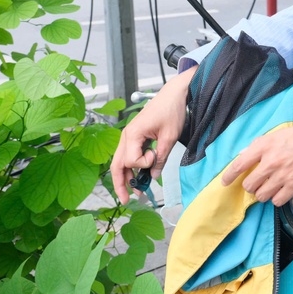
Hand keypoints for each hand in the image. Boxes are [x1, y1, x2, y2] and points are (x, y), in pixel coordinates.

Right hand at [110, 68, 195, 203]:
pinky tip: (139, 174)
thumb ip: (161, 158)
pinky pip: (129, 154)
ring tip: (135, 191)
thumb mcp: (169, 137)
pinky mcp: (136, 135)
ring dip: (127, 176)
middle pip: (117, 164)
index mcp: (133, 134)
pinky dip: (132, 166)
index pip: (130, 160)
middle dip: (120, 183)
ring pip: (121, 160)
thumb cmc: (172, 111)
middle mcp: (127, 135)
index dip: (143, 164)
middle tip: (126, 200)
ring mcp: (130, 135)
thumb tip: (153, 175)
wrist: (175, 93)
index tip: (155, 156)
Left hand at [221, 119, 292, 206]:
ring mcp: (283, 175)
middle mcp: (271, 161)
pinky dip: (277, 198)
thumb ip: (258, 146)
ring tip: (271, 186)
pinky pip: (276, 201)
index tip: (224, 182)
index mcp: (265, 146)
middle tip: (258, 181)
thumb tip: (242, 156)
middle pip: (249, 185)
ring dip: (263, 193)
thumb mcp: (277, 134)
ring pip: (261, 195)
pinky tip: (282, 190)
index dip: (229, 175)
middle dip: (251, 185)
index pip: (239, 163)